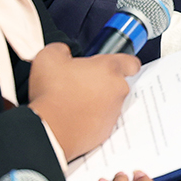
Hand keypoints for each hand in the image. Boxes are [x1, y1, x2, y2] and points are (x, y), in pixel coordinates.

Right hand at [26, 42, 137, 159]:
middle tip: (81, 82)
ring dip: (96, 101)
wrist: (49, 130)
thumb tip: (64, 53)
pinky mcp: (105, 131)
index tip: (113, 64)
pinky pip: (101, 121)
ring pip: (109, 103)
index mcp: (109, 69)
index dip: (123, 62)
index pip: (131, 62)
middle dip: (102, 82)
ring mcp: (113, 113)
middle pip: (117, 83)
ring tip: (73, 101)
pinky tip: (73, 117)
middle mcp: (117, 91)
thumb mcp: (49, 56)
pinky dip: (91, 119)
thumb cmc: (52, 94)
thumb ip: (62, 49)